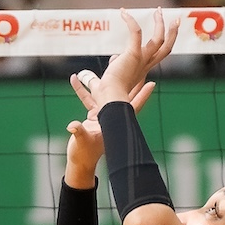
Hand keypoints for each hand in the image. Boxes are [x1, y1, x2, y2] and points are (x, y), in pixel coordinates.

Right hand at [65, 43, 163, 187]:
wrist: (79, 163)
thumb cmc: (84, 156)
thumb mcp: (82, 143)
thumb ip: (78, 133)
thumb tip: (72, 126)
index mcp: (114, 123)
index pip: (131, 106)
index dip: (142, 95)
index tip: (152, 83)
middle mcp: (111, 117)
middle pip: (124, 94)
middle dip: (130, 78)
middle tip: (138, 63)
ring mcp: (102, 116)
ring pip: (107, 92)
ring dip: (109, 78)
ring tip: (112, 61)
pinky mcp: (91, 116)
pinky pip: (88, 98)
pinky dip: (83, 89)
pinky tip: (75, 78)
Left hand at [70, 8, 176, 116]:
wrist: (110, 101)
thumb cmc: (107, 96)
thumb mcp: (111, 78)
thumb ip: (114, 67)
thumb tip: (113, 59)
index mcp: (142, 72)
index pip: (157, 55)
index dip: (160, 43)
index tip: (156, 32)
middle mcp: (146, 65)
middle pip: (166, 48)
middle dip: (172, 33)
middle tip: (175, 20)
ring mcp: (141, 60)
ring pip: (159, 40)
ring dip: (160, 23)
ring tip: (158, 10)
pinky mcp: (133, 55)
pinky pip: (136, 33)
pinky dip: (131, 21)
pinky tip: (123, 12)